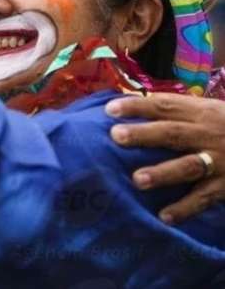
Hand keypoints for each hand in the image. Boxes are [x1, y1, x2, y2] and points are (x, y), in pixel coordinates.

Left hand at [107, 94, 224, 223]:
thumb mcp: (210, 111)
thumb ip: (178, 111)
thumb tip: (133, 106)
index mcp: (201, 112)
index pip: (165, 106)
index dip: (138, 106)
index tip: (110, 109)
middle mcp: (207, 134)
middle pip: (172, 133)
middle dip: (144, 134)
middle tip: (116, 136)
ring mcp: (218, 161)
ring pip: (188, 166)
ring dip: (162, 173)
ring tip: (138, 180)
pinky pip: (204, 198)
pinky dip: (185, 208)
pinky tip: (164, 217)